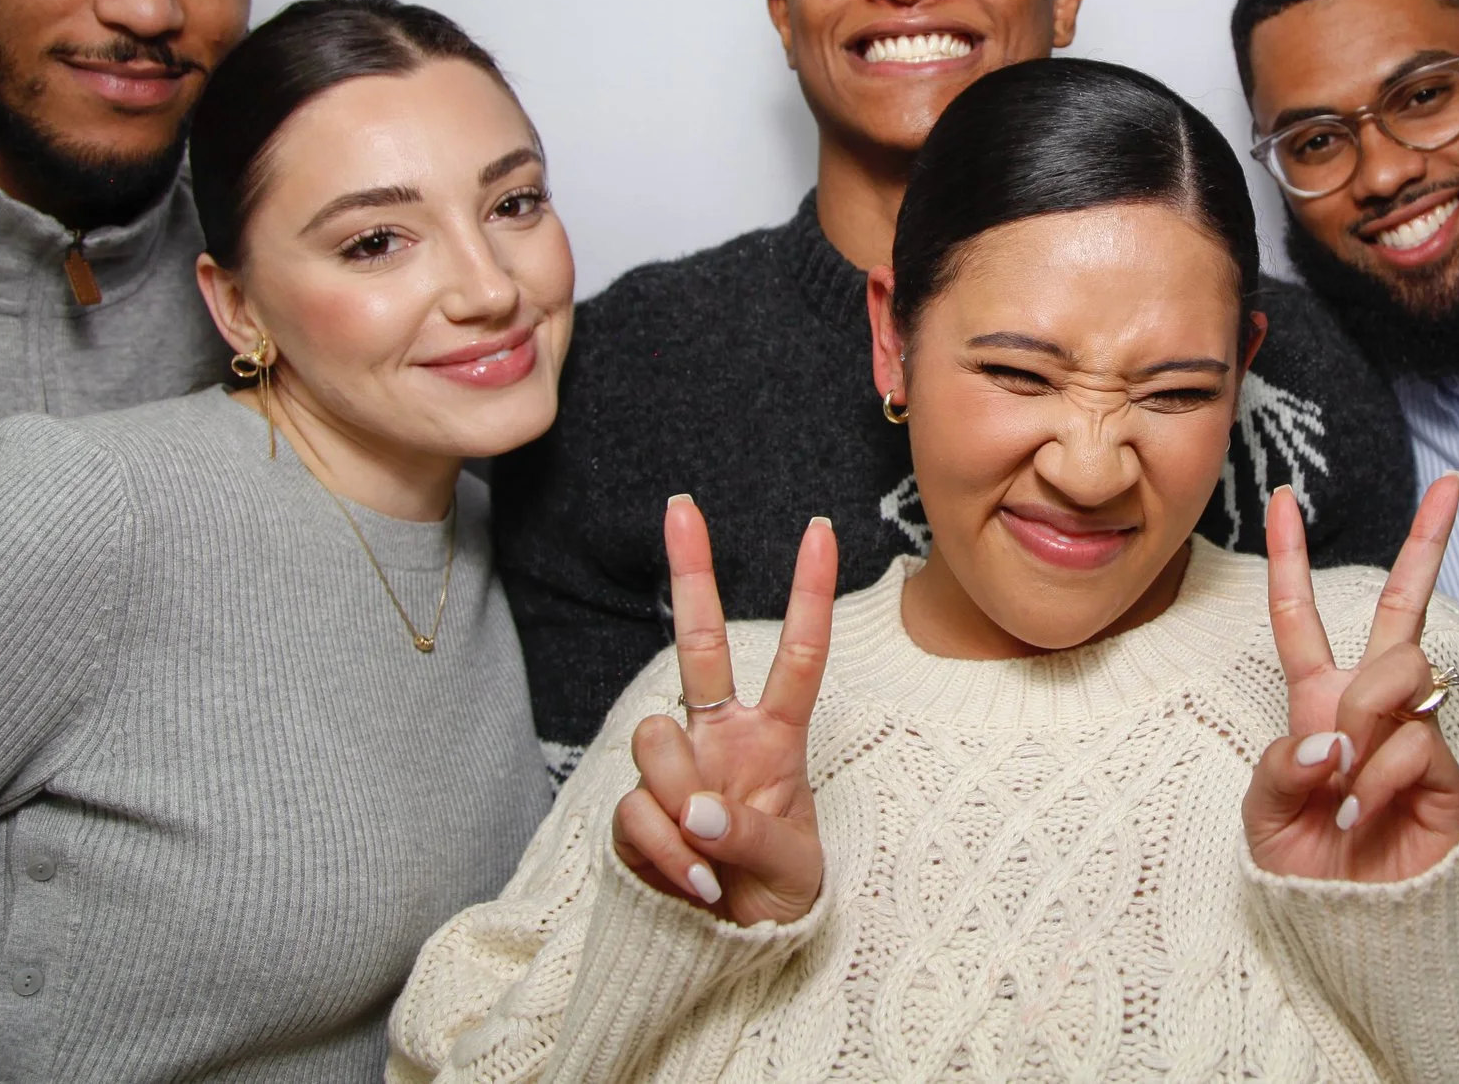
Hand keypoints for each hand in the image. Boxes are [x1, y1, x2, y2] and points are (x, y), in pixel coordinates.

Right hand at [610, 496, 836, 926]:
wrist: (732, 952)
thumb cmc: (777, 897)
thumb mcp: (793, 871)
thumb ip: (749, 835)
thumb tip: (698, 809)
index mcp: (776, 738)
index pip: (798, 656)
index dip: (808, 594)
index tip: (820, 528)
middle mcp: (721, 737)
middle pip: (702, 643)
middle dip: (692, 571)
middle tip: (682, 505)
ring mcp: (676, 771)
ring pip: (657, 738)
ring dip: (683, 797)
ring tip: (712, 855)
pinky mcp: (637, 814)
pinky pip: (639, 812)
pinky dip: (668, 852)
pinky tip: (693, 884)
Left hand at [1243, 474, 1458, 882]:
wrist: (1350, 928)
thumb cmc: (1305, 868)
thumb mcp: (1263, 816)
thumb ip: (1280, 767)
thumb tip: (1334, 734)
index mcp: (1317, 700)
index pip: (1299, 617)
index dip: (1289, 558)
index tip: (1281, 499)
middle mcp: (1369, 705)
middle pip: (1401, 609)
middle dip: (1427, 543)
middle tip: (1452, 487)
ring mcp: (1412, 733)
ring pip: (1402, 669)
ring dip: (1366, 716)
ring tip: (1345, 781)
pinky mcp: (1446, 772)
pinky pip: (1413, 741)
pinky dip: (1379, 777)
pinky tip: (1366, 810)